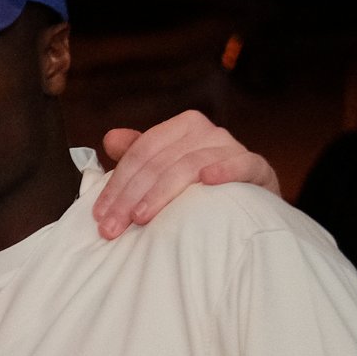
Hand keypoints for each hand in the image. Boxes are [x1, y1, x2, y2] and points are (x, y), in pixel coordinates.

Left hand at [93, 109, 279, 236]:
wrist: (252, 203)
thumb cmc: (200, 188)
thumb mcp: (166, 169)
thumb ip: (138, 154)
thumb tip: (110, 138)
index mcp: (182, 127)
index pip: (141, 152)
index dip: (117, 184)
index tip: (99, 215)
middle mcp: (208, 132)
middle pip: (160, 162)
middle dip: (130, 197)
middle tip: (112, 228)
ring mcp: (233, 148)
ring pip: (190, 165)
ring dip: (161, 193)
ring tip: (141, 218)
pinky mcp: (257, 167)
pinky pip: (243, 164)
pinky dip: (225, 170)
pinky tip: (207, 181)